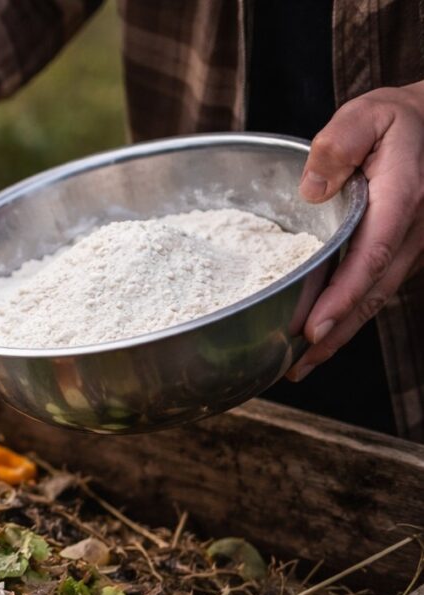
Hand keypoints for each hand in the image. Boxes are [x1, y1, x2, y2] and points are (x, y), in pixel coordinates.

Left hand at [291, 82, 423, 380]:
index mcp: (402, 199)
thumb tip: (313, 189)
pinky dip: (346, 316)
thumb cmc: (396, 122)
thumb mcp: (368, 115)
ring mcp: (408, 246)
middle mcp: (410, 231)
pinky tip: (316, 339)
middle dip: (334, 334)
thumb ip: (340, 144)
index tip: (313, 328)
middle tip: (295, 368)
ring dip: (338, 335)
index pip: (371, 256)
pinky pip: (373, 289)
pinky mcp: (398, 252)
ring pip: (374, 299)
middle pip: (372, 293)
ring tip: (297, 367)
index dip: (343, 296)